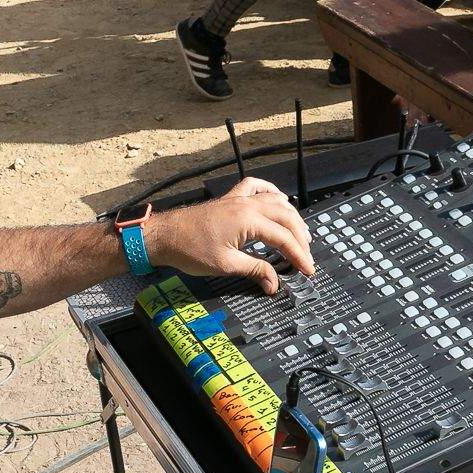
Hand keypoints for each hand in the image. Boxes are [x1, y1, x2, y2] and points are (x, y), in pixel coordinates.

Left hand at [143, 177, 314, 294]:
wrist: (164, 235)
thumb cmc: (189, 250)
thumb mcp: (226, 265)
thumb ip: (255, 271)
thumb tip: (275, 284)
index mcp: (248, 220)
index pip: (284, 238)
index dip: (299, 256)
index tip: (308, 270)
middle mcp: (247, 204)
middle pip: (286, 217)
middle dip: (301, 237)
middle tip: (307, 256)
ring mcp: (238, 198)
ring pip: (276, 201)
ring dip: (291, 216)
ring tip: (300, 233)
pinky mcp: (230, 199)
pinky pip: (256, 187)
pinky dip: (271, 192)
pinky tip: (278, 199)